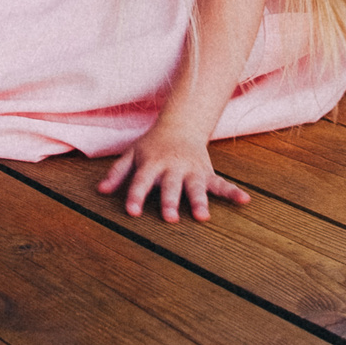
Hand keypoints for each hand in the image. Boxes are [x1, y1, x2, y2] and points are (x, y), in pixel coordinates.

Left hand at [98, 126, 249, 222]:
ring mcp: (192, 170)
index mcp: (152, 163)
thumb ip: (117, 172)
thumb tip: (100, 191)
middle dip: (170, 202)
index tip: (132, 212)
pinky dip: (233, 192)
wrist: (181, 125)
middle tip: (169, 219)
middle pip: (170, 186)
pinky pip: (221, 183)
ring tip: (203, 217)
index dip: (136, 196)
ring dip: (199, 201)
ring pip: (196, 187)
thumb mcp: (131, 154)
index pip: (141, 181)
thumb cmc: (152, 145)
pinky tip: (245, 200)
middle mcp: (173, 167)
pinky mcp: (207, 173)